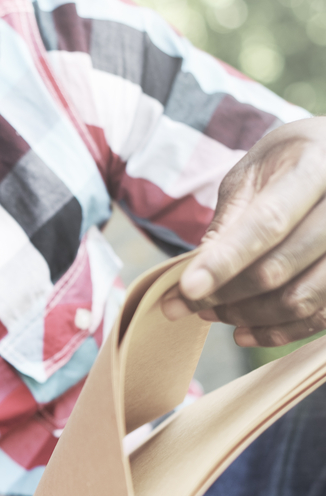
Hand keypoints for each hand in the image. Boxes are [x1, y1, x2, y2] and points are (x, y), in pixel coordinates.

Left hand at [161, 116, 325, 345]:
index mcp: (315, 168)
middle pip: (280, 268)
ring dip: (247, 316)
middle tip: (183, 304)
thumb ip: (230, 219)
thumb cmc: (288, 163)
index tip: (186, 289)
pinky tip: (242, 332)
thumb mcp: (253, 174)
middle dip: (224, 294)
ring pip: (300, 299)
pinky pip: (320, 316)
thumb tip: (196, 271)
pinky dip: (277, 331)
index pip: (267, 223)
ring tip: (210, 315)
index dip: (225, 261)